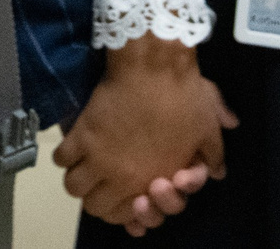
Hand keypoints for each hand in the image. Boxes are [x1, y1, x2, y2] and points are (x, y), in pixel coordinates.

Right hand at [56, 36, 235, 234]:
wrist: (154, 65)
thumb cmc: (184, 96)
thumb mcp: (209, 130)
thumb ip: (214, 156)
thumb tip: (218, 171)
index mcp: (151, 178)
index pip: (128, 215)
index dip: (124, 212)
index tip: (123, 196)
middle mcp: (121, 175)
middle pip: (94, 206)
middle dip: (98, 200)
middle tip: (102, 184)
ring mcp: (98, 156)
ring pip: (73, 187)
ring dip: (78, 181)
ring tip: (84, 168)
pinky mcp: (81, 135)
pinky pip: (61, 158)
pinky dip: (64, 157)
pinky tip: (73, 148)